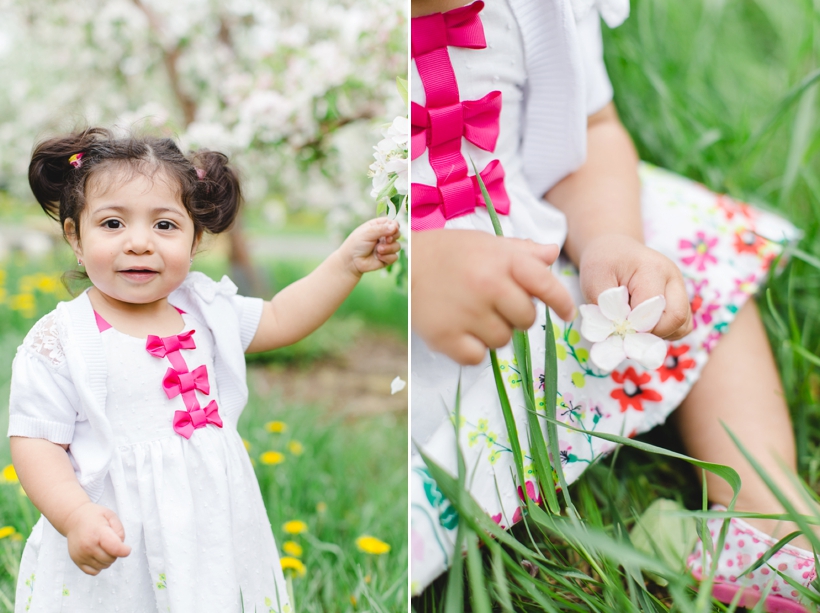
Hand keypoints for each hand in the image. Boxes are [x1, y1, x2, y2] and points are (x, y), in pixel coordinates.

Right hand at [64, 502, 130, 574]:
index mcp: (98, 533)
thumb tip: (121, 546)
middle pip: (111, 559)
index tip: (127, 549)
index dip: (124, 550)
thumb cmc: (94, 516)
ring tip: (104, 547)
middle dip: (116, 553)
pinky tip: (98, 555)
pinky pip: (93, 571)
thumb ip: (119, 530)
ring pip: (103, 566)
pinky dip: (99, 566)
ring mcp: (81, 555)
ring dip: (108, 559)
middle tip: (112, 543)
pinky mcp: (76, 561)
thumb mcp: (111, 516)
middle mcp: (88, 546)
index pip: (115, 548)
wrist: (73, 519)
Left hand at [339, 218, 401, 275]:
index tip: (393, 229)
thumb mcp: (367, 233)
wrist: (351, 262)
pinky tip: (378, 257)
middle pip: (397, 234)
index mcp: (378, 226)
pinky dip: (387, 257)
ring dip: (388, 248)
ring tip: (378, 250)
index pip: (392, 223)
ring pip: (397, 246)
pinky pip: (394, 257)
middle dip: (393, 237)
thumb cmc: (356, 244)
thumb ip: (381, 229)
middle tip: (386, 239)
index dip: (395, 226)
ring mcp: (386, 247)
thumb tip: (395, 227)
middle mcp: (383, 236)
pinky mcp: (387, 258)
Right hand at [412, 229, 575, 364]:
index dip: (562, 302)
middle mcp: (488, 285)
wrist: (404, 262)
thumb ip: (522, 251)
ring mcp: (466, 312)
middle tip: (497, 306)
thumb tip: (552, 254)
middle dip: (517, 316)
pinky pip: (477, 357)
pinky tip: (461, 331)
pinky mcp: (445, 336)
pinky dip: (472, 350)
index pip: (545, 284)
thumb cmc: (451, 252)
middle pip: (526, 319)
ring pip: (503, 341)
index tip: (567, 314)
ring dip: (494, 333)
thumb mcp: (487, 244)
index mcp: (502, 260)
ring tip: (474, 315)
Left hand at [579, 234, 691, 339]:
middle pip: (677, 318)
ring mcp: (681, 289)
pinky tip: (646, 324)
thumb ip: (606, 306)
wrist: (614, 251)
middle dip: (650, 332)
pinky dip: (666, 332)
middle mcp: (674, 278)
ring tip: (636, 323)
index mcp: (653, 269)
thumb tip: (622, 329)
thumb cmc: (603, 264)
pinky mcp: (681, 300)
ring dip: (659, 334)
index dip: (634, 326)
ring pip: (683, 325)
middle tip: (627, 327)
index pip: (653, 310)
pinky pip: (683, 326)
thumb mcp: (594, 280)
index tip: (616, 324)